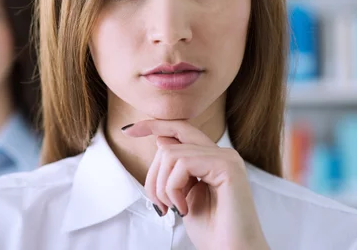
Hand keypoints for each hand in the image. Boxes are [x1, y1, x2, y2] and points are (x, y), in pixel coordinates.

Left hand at [122, 119, 268, 249]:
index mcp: (213, 158)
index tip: (129, 130)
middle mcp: (222, 153)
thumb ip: (175, 168)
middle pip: (169, 144)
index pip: (180, 130)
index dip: (154, 126)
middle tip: (159, 206)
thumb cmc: (211, 231)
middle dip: (153, 175)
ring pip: (171, 154)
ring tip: (172, 209)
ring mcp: (227, 157)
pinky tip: (183, 209)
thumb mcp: (183, 194)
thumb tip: (161, 139)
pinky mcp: (227, 166)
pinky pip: (182, 163)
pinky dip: (173, 188)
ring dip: (162, 187)